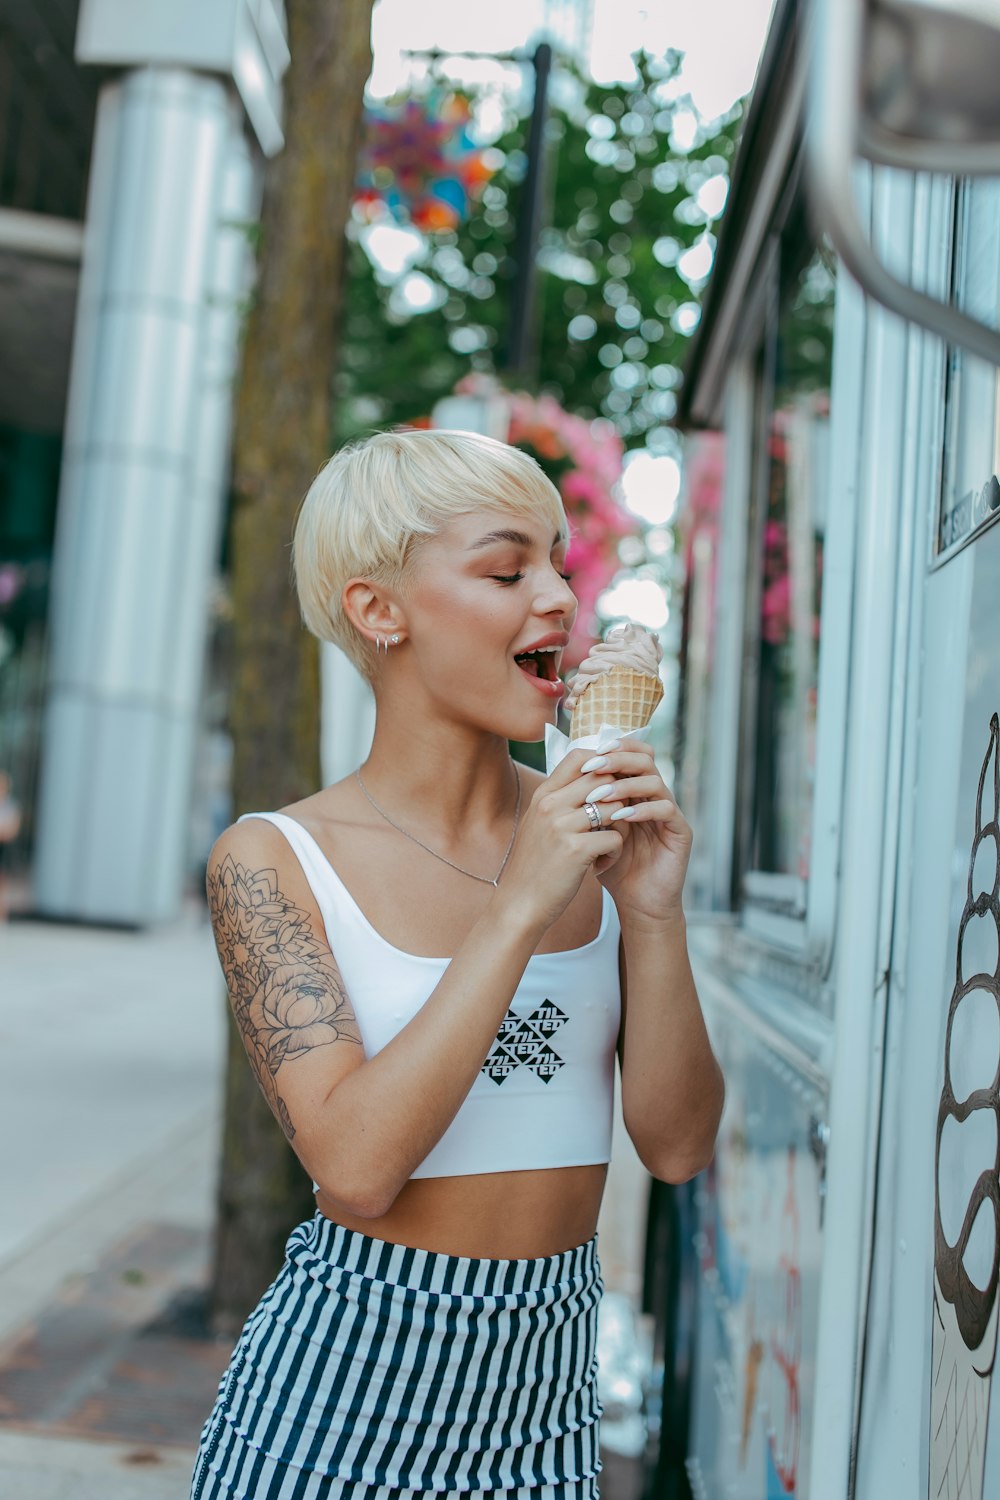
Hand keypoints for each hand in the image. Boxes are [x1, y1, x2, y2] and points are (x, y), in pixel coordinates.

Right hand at [496, 749, 627, 938]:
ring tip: (609, 844)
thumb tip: (591, 780)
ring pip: (614, 806)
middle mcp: (550, 804)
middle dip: (619, 796)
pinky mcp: (576, 850)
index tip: (611, 785)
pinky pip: (615, 837)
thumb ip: (560, 801)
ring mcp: (562, 826)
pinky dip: (615, 852)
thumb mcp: (538, 825)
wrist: (518, 905)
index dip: (604, 764)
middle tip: (616, 819)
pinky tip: (602, 865)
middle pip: (603, 778)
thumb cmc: (534, 867)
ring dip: (620, 825)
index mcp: (543, 795)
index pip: (580, 757)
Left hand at [573, 743, 691, 921]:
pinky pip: (667, 809)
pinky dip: (644, 809)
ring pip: (655, 781)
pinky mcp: (681, 832)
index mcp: (635, 793)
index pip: (629, 756)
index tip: (586, 756)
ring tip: (602, 795)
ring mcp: (669, 813)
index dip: (611, 750)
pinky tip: (624, 816)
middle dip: (618, 759)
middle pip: (645, 760)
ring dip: (626, 785)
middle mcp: (654, 797)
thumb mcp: (593, 831)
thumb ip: (587, 806)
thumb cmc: (612, 867)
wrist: (636, 904)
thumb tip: (565, 774)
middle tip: (595, 765)